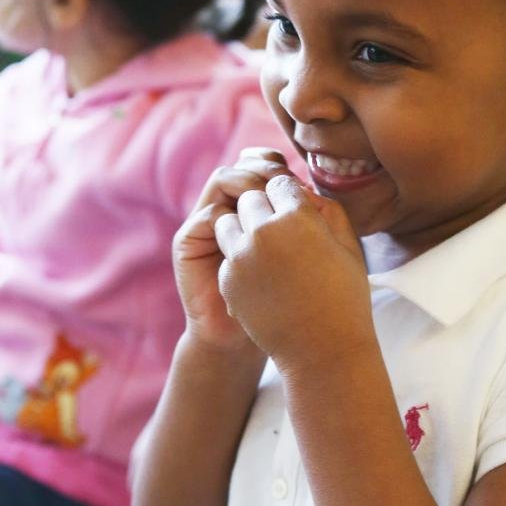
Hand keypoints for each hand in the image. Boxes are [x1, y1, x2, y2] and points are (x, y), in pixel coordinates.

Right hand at [173, 148, 295, 352]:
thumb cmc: (280, 303)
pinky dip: (229, 215)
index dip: (284, 168)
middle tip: (285, 183)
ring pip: (224, 180)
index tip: (305, 183)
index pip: (267, 167)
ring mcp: (207, 223)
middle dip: (266, 169)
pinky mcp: (188, 243)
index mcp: (256, 207)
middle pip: (244, 165)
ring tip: (268, 201)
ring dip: (247, 183)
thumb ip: (307, 226)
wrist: (243, 341)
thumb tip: (317, 192)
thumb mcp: (301, 258)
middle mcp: (230, 208)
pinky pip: (207, 215)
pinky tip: (251, 231)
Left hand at [213, 174, 375, 368]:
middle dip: (263, 208)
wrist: (323, 351)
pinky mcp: (228, 280)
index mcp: (297, 216)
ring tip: (264, 249)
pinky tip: (262, 278)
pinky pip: (228, 254)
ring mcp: (241, 256)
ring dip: (243, 228)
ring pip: (228, 222)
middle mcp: (263, 231)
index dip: (290, 196)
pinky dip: (239, 259)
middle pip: (251, 198)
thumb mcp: (348, 246)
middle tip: (280, 231)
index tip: (297, 213)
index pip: (280, 182)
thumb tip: (302, 191)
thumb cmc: (345, 297)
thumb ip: (326, 209)